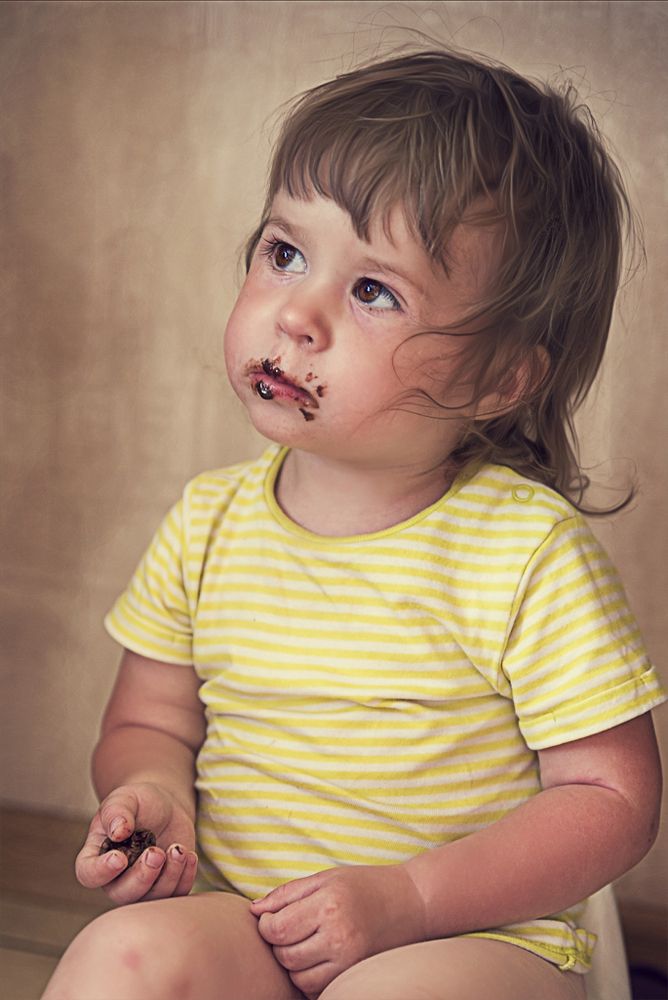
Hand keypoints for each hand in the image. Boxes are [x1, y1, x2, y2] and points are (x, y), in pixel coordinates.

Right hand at [75, 782, 197, 904]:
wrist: (165, 806)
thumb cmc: (138, 803)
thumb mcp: (125, 798)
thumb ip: (117, 812)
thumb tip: (118, 832)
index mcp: (97, 855)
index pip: (89, 873)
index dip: (101, 871)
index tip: (120, 858)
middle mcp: (116, 877)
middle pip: (122, 894)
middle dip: (142, 877)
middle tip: (156, 853)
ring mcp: (142, 884)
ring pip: (151, 898)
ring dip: (167, 877)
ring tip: (178, 849)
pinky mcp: (166, 884)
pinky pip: (175, 894)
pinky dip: (185, 878)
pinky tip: (189, 855)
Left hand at [251, 864, 425, 998]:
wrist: (412, 902)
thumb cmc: (366, 885)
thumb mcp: (326, 878)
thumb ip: (287, 894)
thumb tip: (254, 911)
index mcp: (328, 905)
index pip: (277, 929)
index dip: (266, 926)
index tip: (271, 919)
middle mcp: (339, 936)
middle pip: (285, 956)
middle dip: (278, 944)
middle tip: (290, 929)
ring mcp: (349, 960)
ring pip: (298, 977)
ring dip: (293, 963)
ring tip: (305, 942)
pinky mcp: (355, 974)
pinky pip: (316, 988)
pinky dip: (309, 977)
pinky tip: (318, 957)